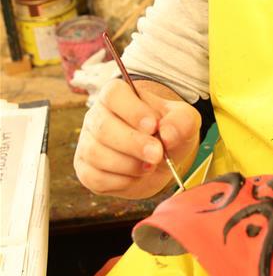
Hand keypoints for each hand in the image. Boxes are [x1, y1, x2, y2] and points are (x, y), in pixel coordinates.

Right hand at [74, 79, 200, 198]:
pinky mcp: (86, 170)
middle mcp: (96, 116)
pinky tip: (136, 175)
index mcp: (116, 95)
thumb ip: (181, 122)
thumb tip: (167, 134)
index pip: (113, 94)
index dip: (133, 111)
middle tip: (157, 154)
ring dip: (129, 164)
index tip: (153, 126)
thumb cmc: (168, 132)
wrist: (160, 160)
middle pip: (103, 127)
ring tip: (150, 165)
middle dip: (133, 144)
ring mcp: (87, 143)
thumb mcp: (183, 121)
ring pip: (97, 154)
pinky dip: (121, 181)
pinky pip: (96, 178)